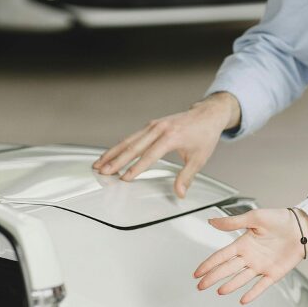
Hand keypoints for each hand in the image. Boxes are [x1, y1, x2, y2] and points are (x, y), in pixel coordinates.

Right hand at [92, 92, 240, 196]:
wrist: (208, 114)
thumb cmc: (204, 135)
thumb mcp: (200, 158)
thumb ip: (187, 177)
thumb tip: (179, 193)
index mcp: (172, 137)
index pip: (150, 155)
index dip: (136, 168)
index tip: (124, 178)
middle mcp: (160, 128)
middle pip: (134, 146)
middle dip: (116, 160)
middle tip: (103, 171)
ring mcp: (154, 125)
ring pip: (129, 140)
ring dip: (113, 152)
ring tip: (99, 163)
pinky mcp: (152, 125)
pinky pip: (133, 136)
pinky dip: (120, 145)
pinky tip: (111, 154)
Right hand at [195, 208, 307, 303]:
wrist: (302, 226)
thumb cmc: (280, 219)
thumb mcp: (254, 217)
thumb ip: (233, 222)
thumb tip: (212, 220)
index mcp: (243, 243)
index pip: (221, 256)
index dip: (208, 264)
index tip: (197, 272)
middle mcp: (250, 256)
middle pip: (227, 269)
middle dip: (213, 277)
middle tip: (201, 285)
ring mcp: (261, 266)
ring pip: (242, 278)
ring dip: (231, 285)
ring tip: (220, 291)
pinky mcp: (274, 273)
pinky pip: (261, 285)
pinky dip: (252, 293)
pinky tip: (244, 299)